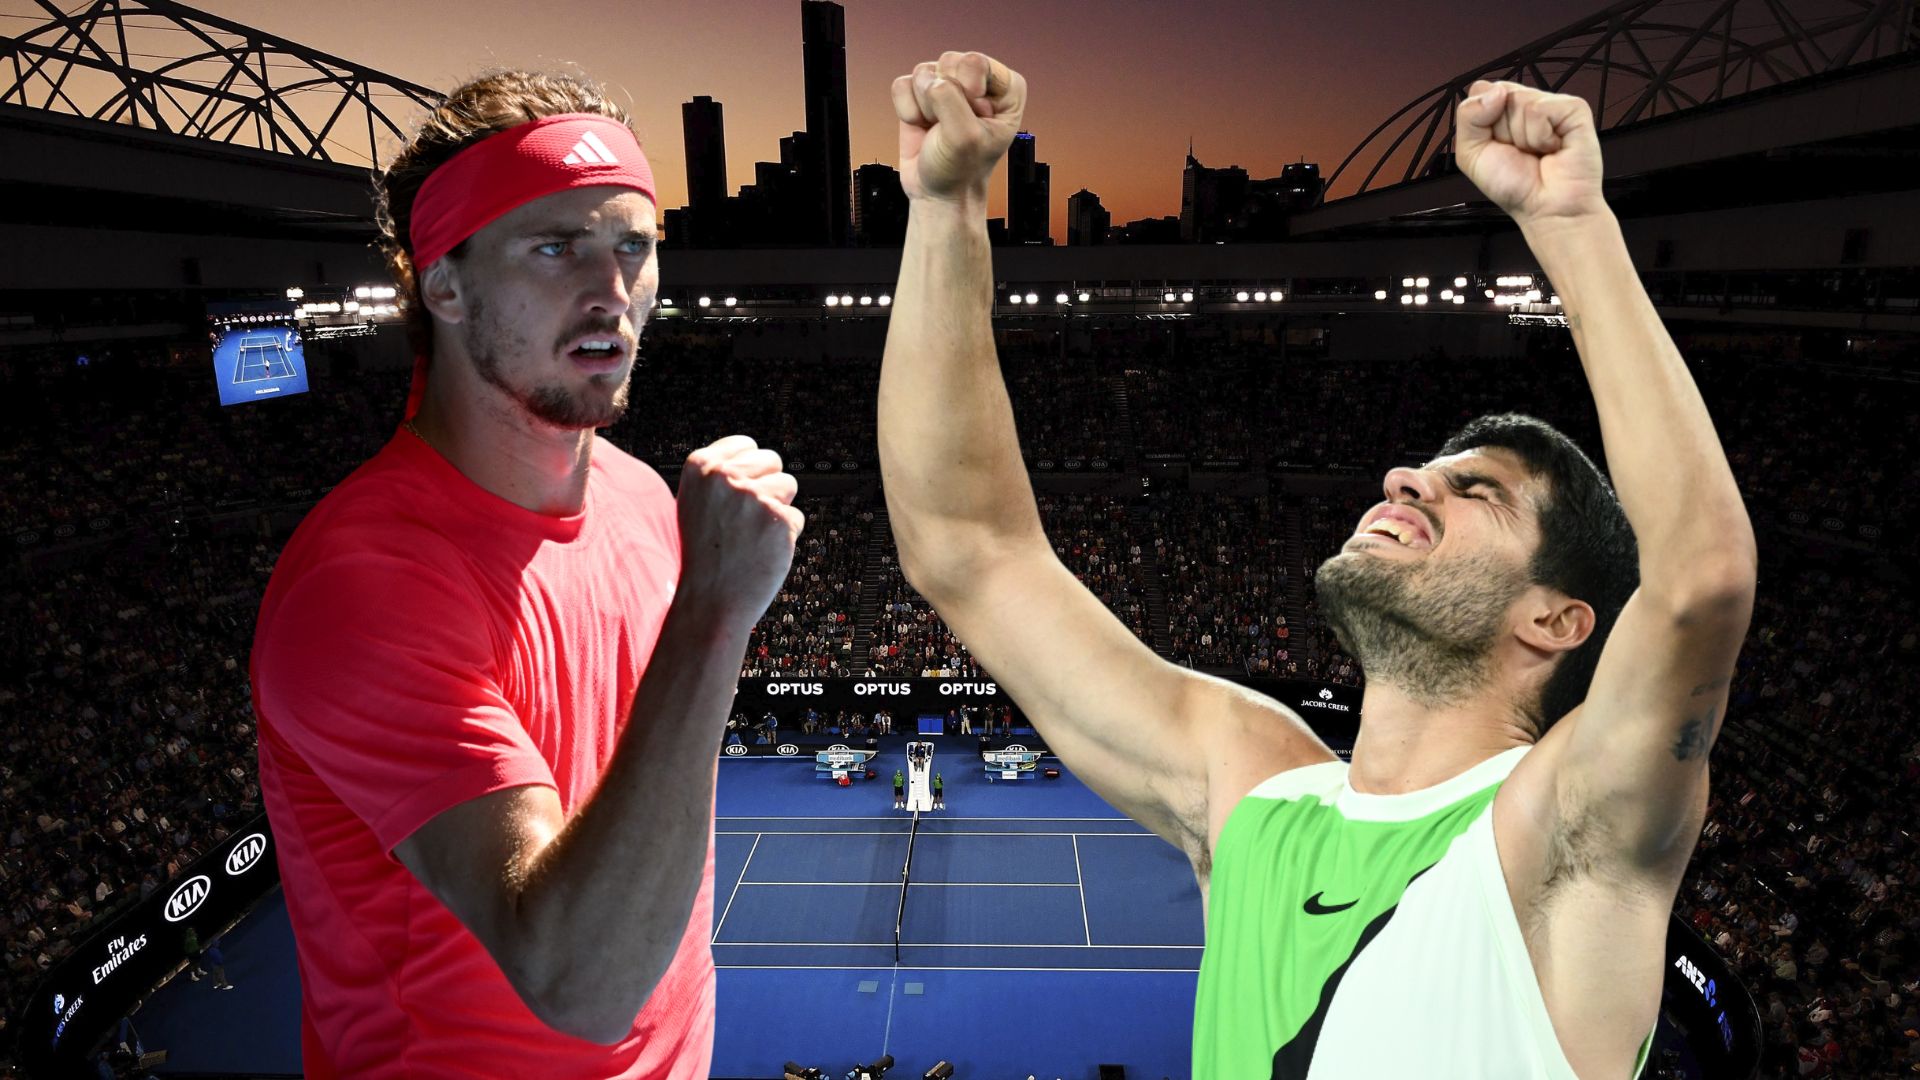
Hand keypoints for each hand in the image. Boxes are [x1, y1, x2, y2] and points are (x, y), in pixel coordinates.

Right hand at [675, 436, 802, 627]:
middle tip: (746, 518)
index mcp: (700, 466)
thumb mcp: (696, 502)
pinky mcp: (779, 519)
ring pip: (788, 485)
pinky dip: (786, 536)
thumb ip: (721, 474)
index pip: (746, 445)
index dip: (749, 471)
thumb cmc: (704, 554)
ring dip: (778, 510)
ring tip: (752, 534)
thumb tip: (756, 455)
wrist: (709, 599)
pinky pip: (797, 517)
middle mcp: (726, 476)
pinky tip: (761, 550)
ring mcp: (753, 496)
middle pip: (772, 460)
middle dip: (767, 486)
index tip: (738, 494)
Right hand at [890, 51, 1025, 202]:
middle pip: (948, 62)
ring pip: (923, 72)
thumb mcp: (965, 137)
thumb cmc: (962, 169)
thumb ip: (949, 99)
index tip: (974, 119)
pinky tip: (922, 128)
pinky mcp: (920, 94)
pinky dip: (907, 111)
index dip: (968, 91)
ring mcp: (947, 85)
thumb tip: (926, 80)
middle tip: (953, 127)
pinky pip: (902, 86)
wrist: (939, 193)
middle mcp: (977, 81)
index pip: (976, 63)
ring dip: (925, 108)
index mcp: (1005, 88)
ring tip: (938, 130)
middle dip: (944, 99)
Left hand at [1454, 79, 1607, 230]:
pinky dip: (1540, 136)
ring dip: (1521, 136)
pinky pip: (1540, 109)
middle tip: (1518, 151)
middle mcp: (1527, 103)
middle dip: (1501, 130)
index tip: (1496, 144)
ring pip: (1519, 100)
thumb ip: (1468, 116)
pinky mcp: (1573, 108)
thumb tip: (1496, 91)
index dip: (1481, 119)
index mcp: (1504, 110)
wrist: (1546, 208)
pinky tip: (1552, 148)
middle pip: (1499, 93)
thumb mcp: (1471, 153)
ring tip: (1537, 152)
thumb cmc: (1514, 185)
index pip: (1481, 90)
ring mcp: (1551, 104)